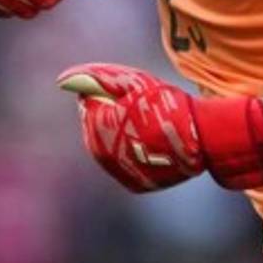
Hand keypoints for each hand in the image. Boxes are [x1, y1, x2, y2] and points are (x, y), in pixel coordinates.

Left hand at [57, 63, 262, 192]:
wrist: (201, 139)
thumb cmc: (167, 105)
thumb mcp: (132, 82)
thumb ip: (95, 78)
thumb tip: (62, 81)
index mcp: (97, 128)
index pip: (90, 105)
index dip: (110, 95)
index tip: (132, 94)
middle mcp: (102, 156)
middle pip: (97, 128)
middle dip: (114, 116)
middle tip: (142, 109)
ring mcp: (118, 173)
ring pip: (111, 147)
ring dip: (123, 134)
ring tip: (150, 125)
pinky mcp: (135, 185)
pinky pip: (126, 164)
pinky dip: (134, 152)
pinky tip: (153, 142)